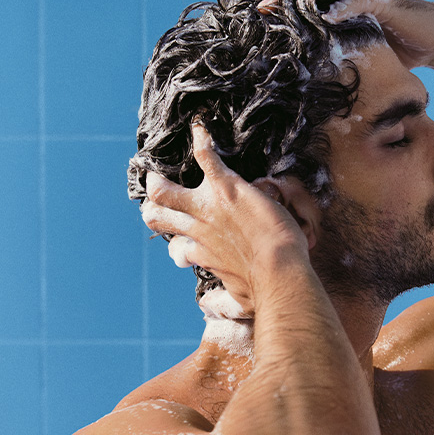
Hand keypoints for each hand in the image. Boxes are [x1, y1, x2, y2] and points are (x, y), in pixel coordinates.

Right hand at [141, 122, 310, 309]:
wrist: (278, 272)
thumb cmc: (263, 289)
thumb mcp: (238, 302)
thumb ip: (221, 302)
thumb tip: (207, 306)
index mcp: (200, 255)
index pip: (179, 247)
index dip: (181, 244)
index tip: (187, 243)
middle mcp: (196, 231)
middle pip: (158, 216)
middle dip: (154, 207)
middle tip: (157, 197)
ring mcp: (206, 208)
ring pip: (166, 191)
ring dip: (162, 180)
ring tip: (160, 171)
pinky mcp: (225, 188)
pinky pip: (206, 158)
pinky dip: (202, 141)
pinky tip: (200, 128)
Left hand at [254, 0, 433, 69]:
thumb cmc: (398, 47)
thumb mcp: (359, 50)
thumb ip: (335, 54)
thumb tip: (308, 79)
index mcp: (340, 1)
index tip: (253, 9)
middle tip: (255, 3)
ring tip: (275, 6)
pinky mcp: (384, 1)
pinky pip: (360, 0)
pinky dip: (342, 7)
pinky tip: (325, 16)